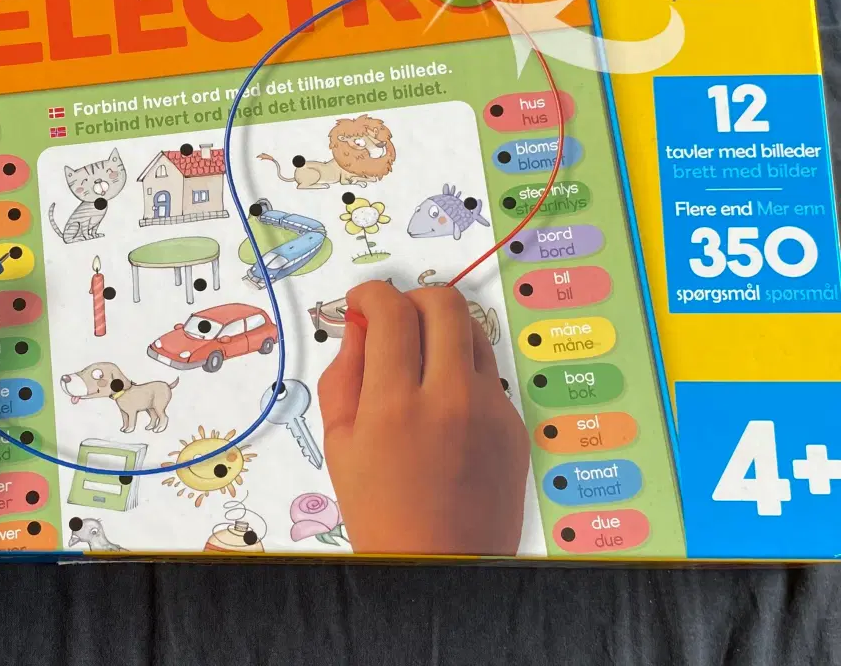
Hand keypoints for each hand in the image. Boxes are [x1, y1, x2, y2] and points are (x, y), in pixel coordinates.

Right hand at [318, 280, 529, 556]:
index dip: (371, 293)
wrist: (440, 563)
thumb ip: (345, 372)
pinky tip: (445, 405)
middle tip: (396, 322)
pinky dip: (463, 371)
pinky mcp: (514, 424)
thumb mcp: (340, 441)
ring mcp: (490, 410)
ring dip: (443, 330)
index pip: (391, 310)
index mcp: (395, 404)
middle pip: (444, 303)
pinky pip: (489, 373)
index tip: (363, 302)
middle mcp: (449, 397)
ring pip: (473, 331)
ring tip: (421, 361)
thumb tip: (361, 324)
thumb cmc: (379, 509)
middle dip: (413, 299)